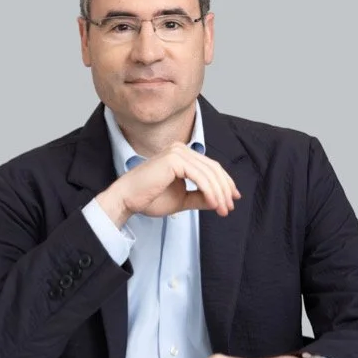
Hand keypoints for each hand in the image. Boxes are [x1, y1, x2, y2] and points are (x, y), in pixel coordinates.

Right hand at [99, 143, 239, 222]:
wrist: (126, 200)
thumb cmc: (148, 199)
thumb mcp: (180, 199)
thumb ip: (199, 197)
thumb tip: (218, 201)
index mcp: (182, 155)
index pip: (210, 167)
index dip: (224, 183)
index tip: (231, 199)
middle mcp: (181, 149)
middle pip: (213, 168)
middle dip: (224, 189)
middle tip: (229, 206)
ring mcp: (178, 152)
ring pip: (208, 173)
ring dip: (219, 193)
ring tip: (223, 209)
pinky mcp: (174, 159)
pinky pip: (199, 176)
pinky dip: (209, 191)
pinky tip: (213, 203)